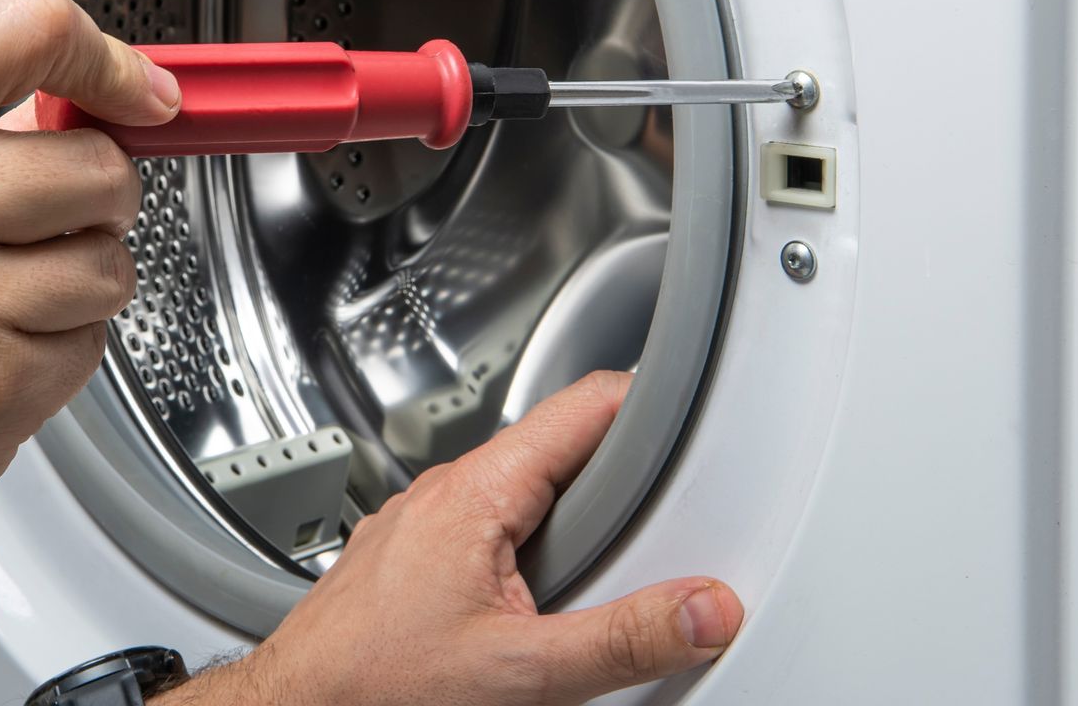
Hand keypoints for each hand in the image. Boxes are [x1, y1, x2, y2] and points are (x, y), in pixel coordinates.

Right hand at [0, 0, 179, 571]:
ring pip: (111, 265)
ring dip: (76, 275)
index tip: (135, 90)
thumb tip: (75, 106)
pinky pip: (90, 349)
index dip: (105, 58)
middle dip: (90, 193)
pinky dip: (54, 350)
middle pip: (103, 167)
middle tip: (31, 216)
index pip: (30, 26)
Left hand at [168, 372, 742, 703]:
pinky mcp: (415, 558)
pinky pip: (488, 531)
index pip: (580, 407)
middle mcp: (444, 492)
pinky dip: (527, 552)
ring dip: (570, 523)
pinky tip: (538, 603)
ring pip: (521, 496)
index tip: (698, 413)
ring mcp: (425, 522)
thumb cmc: (374, 683)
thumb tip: (703, 610)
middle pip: (558, 453)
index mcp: (476, 491)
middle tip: (670, 519)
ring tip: (611, 570)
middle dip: (616, 484)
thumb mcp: (522, 672)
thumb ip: (624, 640)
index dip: (646, 401)